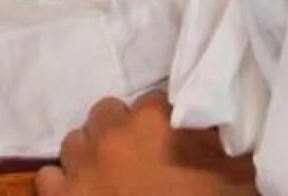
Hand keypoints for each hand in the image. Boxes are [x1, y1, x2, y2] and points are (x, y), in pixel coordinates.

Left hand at [37, 95, 254, 194]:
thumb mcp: (236, 181)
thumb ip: (226, 150)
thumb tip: (221, 133)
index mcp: (155, 123)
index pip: (157, 101)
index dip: (166, 123)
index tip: (176, 141)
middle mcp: (111, 133)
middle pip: (108, 112)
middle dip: (123, 130)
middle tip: (142, 158)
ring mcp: (80, 164)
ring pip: (76, 140)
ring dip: (92, 152)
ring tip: (109, 174)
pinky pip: (50, 177)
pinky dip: (64, 182)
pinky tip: (82, 194)